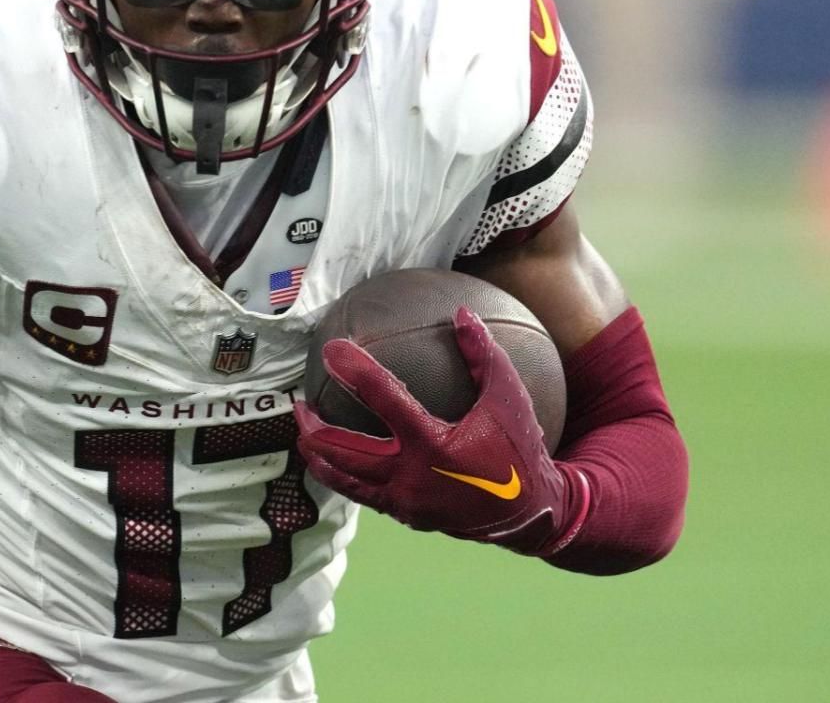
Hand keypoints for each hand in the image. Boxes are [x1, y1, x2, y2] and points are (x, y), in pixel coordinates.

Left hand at [294, 306, 588, 553]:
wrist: (531, 514)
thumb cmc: (519, 450)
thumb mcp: (510, 397)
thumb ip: (484, 355)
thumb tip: (462, 313)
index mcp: (433, 443)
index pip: (383, 398)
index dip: (353, 369)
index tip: (331, 349)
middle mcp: (411, 476)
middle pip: (343, 451)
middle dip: (313, 427)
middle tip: (299, 404)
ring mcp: (405, 501)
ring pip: (345, 480)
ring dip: (319, 456)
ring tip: (304, 435)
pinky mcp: (406, 515)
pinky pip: (364, 495)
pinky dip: (344, 476)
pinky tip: (337, 460)